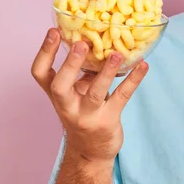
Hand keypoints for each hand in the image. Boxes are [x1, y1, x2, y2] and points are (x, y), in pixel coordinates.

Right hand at [31, 28, 148, 162]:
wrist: (90, 151)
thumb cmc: (84, 113)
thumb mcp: (77, 92)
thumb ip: (83, 71)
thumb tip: (97, 40)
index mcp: (56, 95)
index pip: (39, 73)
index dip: (45, 52)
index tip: (54, 31)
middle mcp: (67, 106)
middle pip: (59, 85)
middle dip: (70, 64)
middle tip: (81, 43)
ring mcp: (86, 115)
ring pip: (95, 92)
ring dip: (107, 72)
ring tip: (117, 53)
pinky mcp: (107, 121)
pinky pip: (121, 97)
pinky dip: (134, 79)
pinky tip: (143, 65)